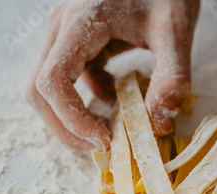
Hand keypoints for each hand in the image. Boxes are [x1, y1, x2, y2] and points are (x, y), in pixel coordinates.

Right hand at [26, 0, 199, 150]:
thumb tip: (159, 124)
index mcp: (81, 23)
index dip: (72, 119)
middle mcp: (63, 27)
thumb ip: (172, 76)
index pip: (53, 81)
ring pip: (49, 85)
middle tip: (100, 146)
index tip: (105, 140)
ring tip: (107, 131)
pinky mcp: (77, 39)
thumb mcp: (175, 31)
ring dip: (72, 115)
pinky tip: (115, 99)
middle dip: (65, 126)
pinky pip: (69, 76)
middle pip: (40, 89)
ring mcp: (67, 33)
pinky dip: (86, 97)